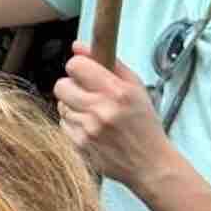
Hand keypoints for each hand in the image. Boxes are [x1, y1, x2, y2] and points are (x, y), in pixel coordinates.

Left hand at [53, 43, 175, 188]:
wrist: (150, 163)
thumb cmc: (144, 123)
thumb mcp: (136, 87)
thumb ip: (109, 63)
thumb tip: (77, 46)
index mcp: (117, 92)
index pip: (75, 66)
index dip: (78, 67)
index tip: (85, 73)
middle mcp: (100, 110)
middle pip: (61, 86)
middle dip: (71, 86)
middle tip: (86, 93)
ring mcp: (88, 130)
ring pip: (61, 106)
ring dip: (73, 107)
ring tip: (93, 114)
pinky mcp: (79, 146)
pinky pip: (63, 125)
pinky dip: (74, 124)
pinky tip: (91, 128)